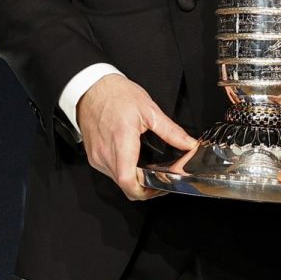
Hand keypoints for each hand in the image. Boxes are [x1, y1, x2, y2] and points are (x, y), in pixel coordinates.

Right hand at [75, 74, 195, 201]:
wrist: (91, 88)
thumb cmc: (116, 95)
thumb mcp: (149, 109)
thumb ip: (171, 131)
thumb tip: (189, 144)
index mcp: (121, 142)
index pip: (128, 181)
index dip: (144, 191)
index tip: (159, 188)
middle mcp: (106, 154)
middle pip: (125, 185)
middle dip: (144, 188)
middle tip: (160, 180)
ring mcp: (97, 156)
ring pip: (117, 180)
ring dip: (133, 180)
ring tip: (147, 171)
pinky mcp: (93, 156)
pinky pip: (110, 172)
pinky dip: (123, 172)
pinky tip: (133, 162)